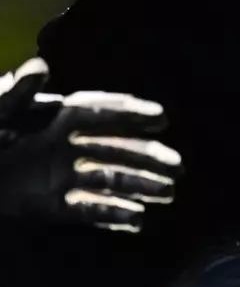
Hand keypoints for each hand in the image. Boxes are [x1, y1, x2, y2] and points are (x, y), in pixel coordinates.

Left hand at [0, 59, 181, 232]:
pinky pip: (87, 210)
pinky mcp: (49, 206)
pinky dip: (112, 214)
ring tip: (168, 194)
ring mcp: (59, 176)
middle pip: (115, 148)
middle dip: (147, 156)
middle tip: (177, 166)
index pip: (99, 111)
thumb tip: (40, 66)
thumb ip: (13, 93)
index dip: (130, 112)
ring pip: (109, 179)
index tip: (160, 117)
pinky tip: (137, 220)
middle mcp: (64, 145)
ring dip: (139, 186)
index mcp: (52, 118)